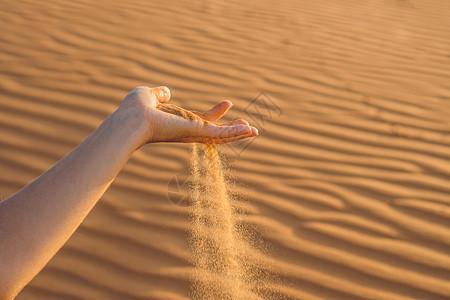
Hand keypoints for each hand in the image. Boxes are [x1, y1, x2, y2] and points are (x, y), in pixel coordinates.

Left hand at [119, 86, 257, 144]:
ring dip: (238, 133)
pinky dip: (235, 132)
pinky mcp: (197, 132)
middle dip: (233, 130)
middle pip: (216, 131)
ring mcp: (193, 133)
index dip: (216, 112)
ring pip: (221, 135)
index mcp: (179, 122)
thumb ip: (159, 94)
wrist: (132, 119)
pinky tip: (248, 130)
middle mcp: (188, 130)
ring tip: (255, 131)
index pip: (203, 118)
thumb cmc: (135, 110)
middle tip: (250, 128)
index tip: (229, 102)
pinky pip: (220, 134)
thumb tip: (166, 93)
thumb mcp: (148, 95)